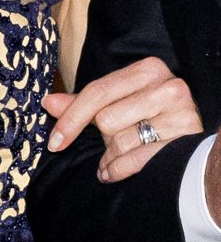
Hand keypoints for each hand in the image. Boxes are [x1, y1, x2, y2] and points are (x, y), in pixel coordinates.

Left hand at [42, 56, 201, 181]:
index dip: (71, 119)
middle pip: (107, 119)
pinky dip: (118, 170)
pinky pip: (137, 160)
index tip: (54, 141)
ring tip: (111, 159)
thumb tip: (48, 103)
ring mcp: (182, 113)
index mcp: (147, 69)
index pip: (97, 92)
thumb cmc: (147, 116)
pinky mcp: (187, 141)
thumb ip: (82, 103)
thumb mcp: (116, 102)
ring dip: (109, 156)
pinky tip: (111, 172)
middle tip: (110, 140)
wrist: (193, 143)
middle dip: (102, 136)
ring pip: (120, 141)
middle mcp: (168, 87)